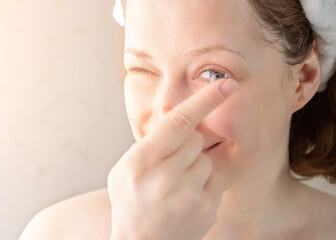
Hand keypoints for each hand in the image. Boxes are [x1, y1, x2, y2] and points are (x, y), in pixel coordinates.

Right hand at [108, 78, 237, 239]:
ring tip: (175, 184)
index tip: (226, 84)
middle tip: (170, 163)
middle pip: (194, 139)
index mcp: (140, 163)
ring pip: (205, 158)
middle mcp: (165, 178)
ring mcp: (188, 196)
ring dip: (193, 164)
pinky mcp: (206, 208)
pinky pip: (213, 177)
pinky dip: (202, 181)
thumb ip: (150, 139)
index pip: (177, 123)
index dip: (203, 100)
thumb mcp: (127, 166)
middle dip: (185, 144)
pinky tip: (185, 196)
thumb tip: (173, 109)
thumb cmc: (131, 200)